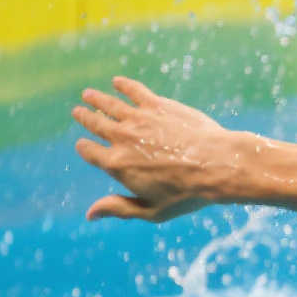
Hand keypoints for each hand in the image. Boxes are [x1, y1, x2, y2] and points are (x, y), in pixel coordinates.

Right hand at [72, 77, 248, 221]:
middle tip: (78, 111)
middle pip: (95, 123)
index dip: (84, 147)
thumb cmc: (189, 193)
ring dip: (96, 98)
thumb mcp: (152, 210)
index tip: (83, 144)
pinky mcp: (158, 105)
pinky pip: (135, 91)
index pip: (89, 152)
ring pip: (110, 105)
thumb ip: (119, 208)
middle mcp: (122, 139)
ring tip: (88, 93)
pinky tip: (117, 81)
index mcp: (117, 165)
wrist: (218, 164)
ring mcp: (139, 119)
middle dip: (84, 117)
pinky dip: (123, 85)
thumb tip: (89, 214)